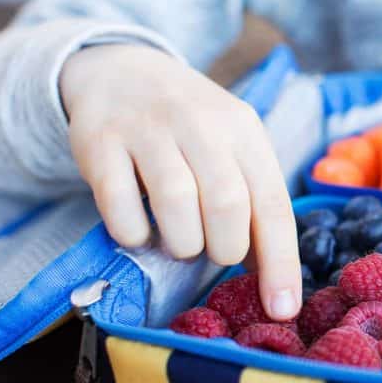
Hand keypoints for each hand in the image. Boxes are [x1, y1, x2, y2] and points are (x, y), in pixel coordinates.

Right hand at [60, 44, 300, 318]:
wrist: (123, 72)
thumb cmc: (192, 130)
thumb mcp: (233, 150)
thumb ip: (254, 205)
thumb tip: (275, 282)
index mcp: (245, 131)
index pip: (273, 204)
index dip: (281, 263)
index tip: (282, 310)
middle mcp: (201, 124)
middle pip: (227, 204)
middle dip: (224, 248)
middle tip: (212, 250)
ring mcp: (148, 129)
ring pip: (175, 202)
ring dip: (181, 243)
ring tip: (179, 241)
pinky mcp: (100, 140)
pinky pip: (118, 203)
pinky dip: (132, 232)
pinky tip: (138, 230)